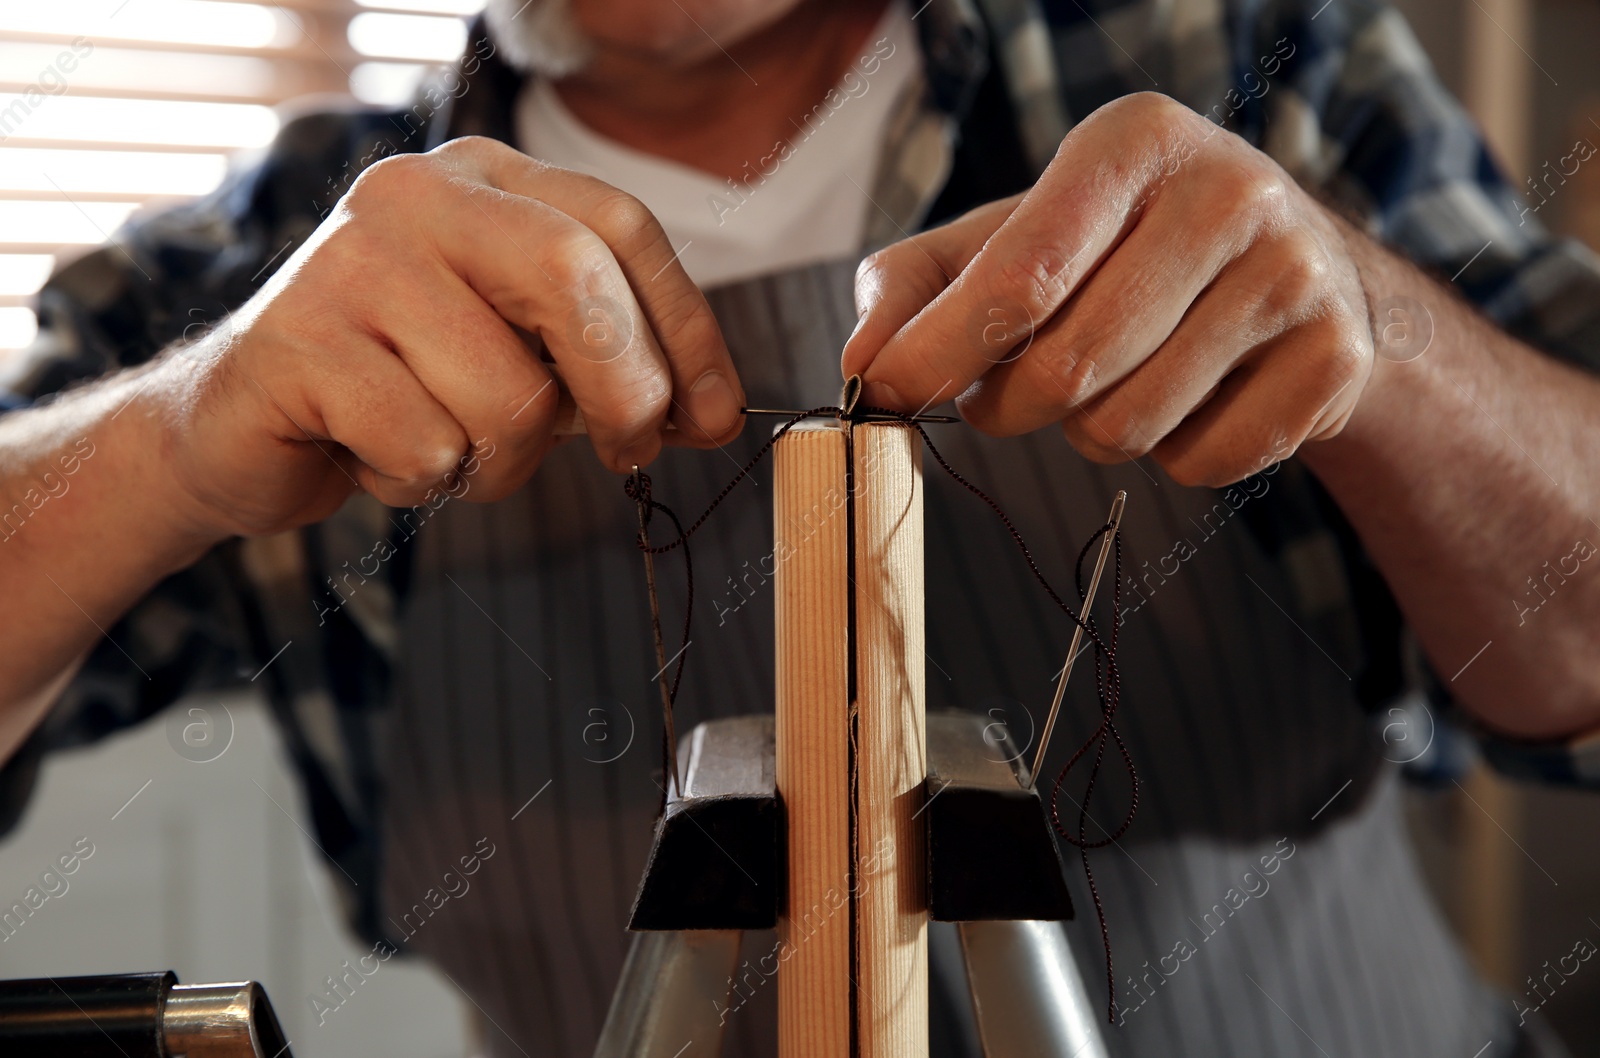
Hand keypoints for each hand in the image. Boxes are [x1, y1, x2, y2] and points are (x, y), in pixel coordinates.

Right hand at [150, 136, 742, 538]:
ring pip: (507, 394)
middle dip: (625, 393)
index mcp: (483, 180)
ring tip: (448, 446)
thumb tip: (712, 414)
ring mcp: (349, 264)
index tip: (717, 415)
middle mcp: (415, 197)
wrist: (239, 426)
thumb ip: (608, 362)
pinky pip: (429, 448)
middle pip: (574, 280)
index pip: (622, 228)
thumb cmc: (403, 387)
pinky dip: (425, 481)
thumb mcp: (521, 356)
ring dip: (502, 461)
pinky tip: (377, 454)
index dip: (686, 329)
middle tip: (625, 455)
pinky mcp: (297, 345)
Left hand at [843, 92, 1373, 486]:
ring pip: (1130, 426)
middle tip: (1011, 394)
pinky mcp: (1333, 359)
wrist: (1290, 272)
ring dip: (1090, 434)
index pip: (1021, 274)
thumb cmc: (1116, 253)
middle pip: (1068, 369)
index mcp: (1134, 142)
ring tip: (1114, 380)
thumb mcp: (1008, 237)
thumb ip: (915, 286)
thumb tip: (861, 363)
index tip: (886, 392)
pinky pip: (1203, 463)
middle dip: (1010, 406)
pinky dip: (1170, 458)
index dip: (939, 352)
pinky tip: (1188, 399)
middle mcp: (1230, 191)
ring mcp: (1296, 275)